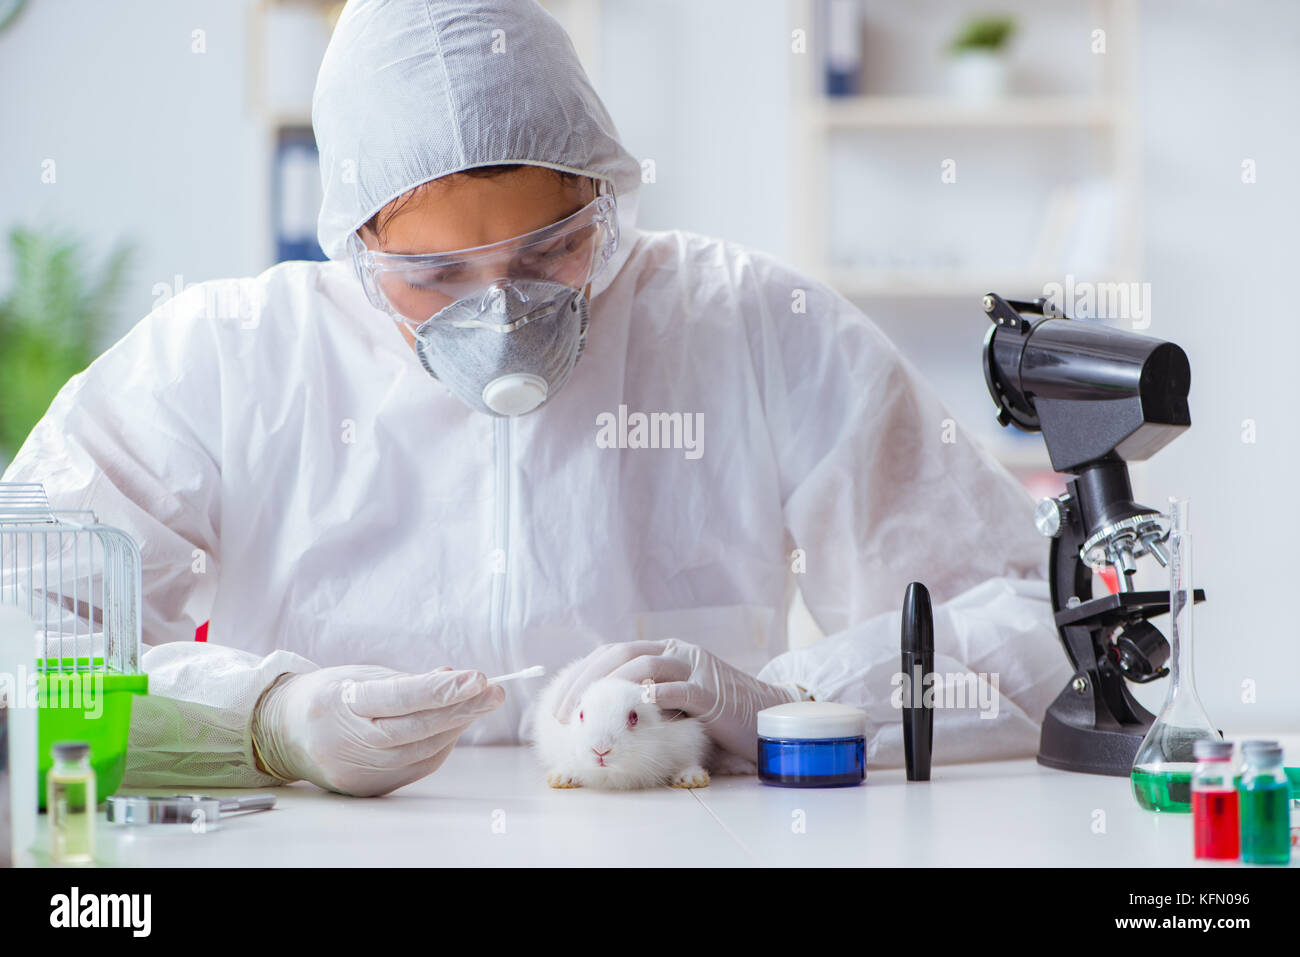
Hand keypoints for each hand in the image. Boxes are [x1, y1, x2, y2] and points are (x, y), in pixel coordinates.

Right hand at [252, 664, 504, 796]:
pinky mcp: (367, 787)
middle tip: (494, 692)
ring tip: (478, 703)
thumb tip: (456, 680)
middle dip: (461, 710)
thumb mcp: (360, 674)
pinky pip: (416, 767)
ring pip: (421, 751)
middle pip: (416, 729)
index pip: (400, 698)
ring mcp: (357, 770)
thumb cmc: (328, 695)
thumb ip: (408, 680)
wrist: (283, 732)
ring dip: (455, 727)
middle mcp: (347, 741)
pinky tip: (451, 727)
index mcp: (341, 701)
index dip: (441, 690)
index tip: (478, 679)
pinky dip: (439, 745)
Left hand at [551, 640, 797, 759]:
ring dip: (611, 688)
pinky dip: (656, 695)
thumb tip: (596, 716)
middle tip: (564, 713)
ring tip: (588, 714)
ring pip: (646, 664)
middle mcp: (677, 653)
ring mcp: (696, 669)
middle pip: (621, 654)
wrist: (766, 718)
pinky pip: (681, 690)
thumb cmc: (716, 717)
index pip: (613, 653)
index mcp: (665, 652)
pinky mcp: (713, 693)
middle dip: (586, 682)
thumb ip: (646, 699)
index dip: (581, 674)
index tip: (557, 703)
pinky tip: (636, 705)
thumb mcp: (674, 703)